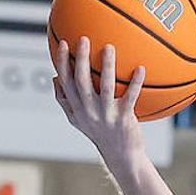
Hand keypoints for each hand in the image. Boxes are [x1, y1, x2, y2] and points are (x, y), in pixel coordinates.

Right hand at [53, 38, 144, 168]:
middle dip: (80, 59)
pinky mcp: (124, 119)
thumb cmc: (99, 134)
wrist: (120, 156)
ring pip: (105, 86)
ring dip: (107, 66)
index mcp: (77, 108)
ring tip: (109, 47)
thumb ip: (64, 100)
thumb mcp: (77, 120)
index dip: (62, 62)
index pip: (65, 82)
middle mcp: (89, 110)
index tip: (62, 43)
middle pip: (81, 81)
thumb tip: (54, 77)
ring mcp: (106, 115)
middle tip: (84, 38)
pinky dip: (136, 82)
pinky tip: (141, 68)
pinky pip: (130, 97)